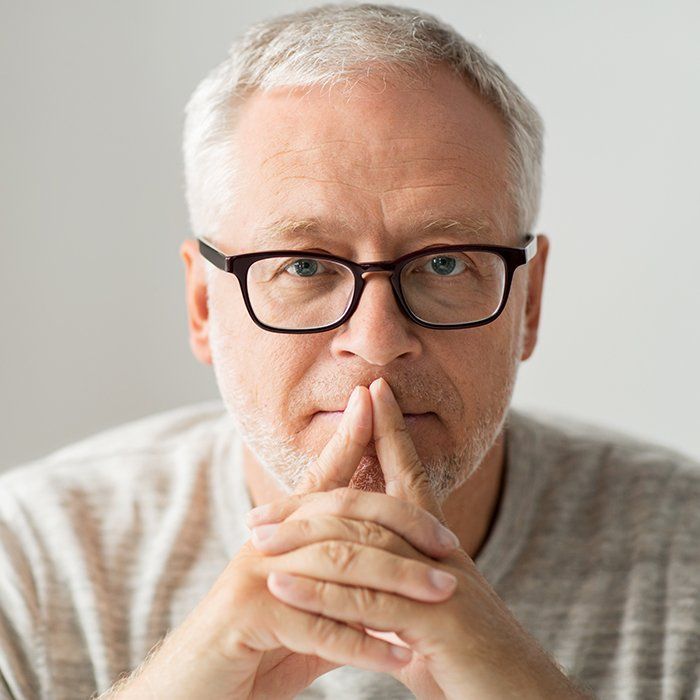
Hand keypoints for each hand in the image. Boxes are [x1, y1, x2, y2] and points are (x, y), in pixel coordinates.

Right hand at [106, 385, 456, 699]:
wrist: (189, 690)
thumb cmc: (254, 646)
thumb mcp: (302, 607)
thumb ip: (339, 588)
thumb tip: (387, 586)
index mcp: (283, 531)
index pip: (324, 477)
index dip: (349, 435)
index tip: (374, 398)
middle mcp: (269, 541)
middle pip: (344, 515)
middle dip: (402, 523)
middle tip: (450, 543)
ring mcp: (257, 574)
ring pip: (339, 565)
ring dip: (396, 583)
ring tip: (442, 596)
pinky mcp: (247, 614)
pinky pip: (317, 624)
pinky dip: (362, 643)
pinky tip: (400, 657)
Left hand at [249, 378, 590, 698]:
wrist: (527, 698)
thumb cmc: (474, 660)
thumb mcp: (432, 612)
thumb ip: (400, 586)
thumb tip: (365, 579)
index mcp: (438, 546)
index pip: (411, 473)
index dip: (392, 429)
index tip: (372, 392)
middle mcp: (439, 553)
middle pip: (373, 501)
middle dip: (320, 485)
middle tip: (261, 501)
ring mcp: (439, 583)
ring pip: (361, 545)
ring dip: (302, 537)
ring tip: (255, 537)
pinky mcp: (437, 623)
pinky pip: (366, 602)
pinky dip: (320, 592)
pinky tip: (281, 585)